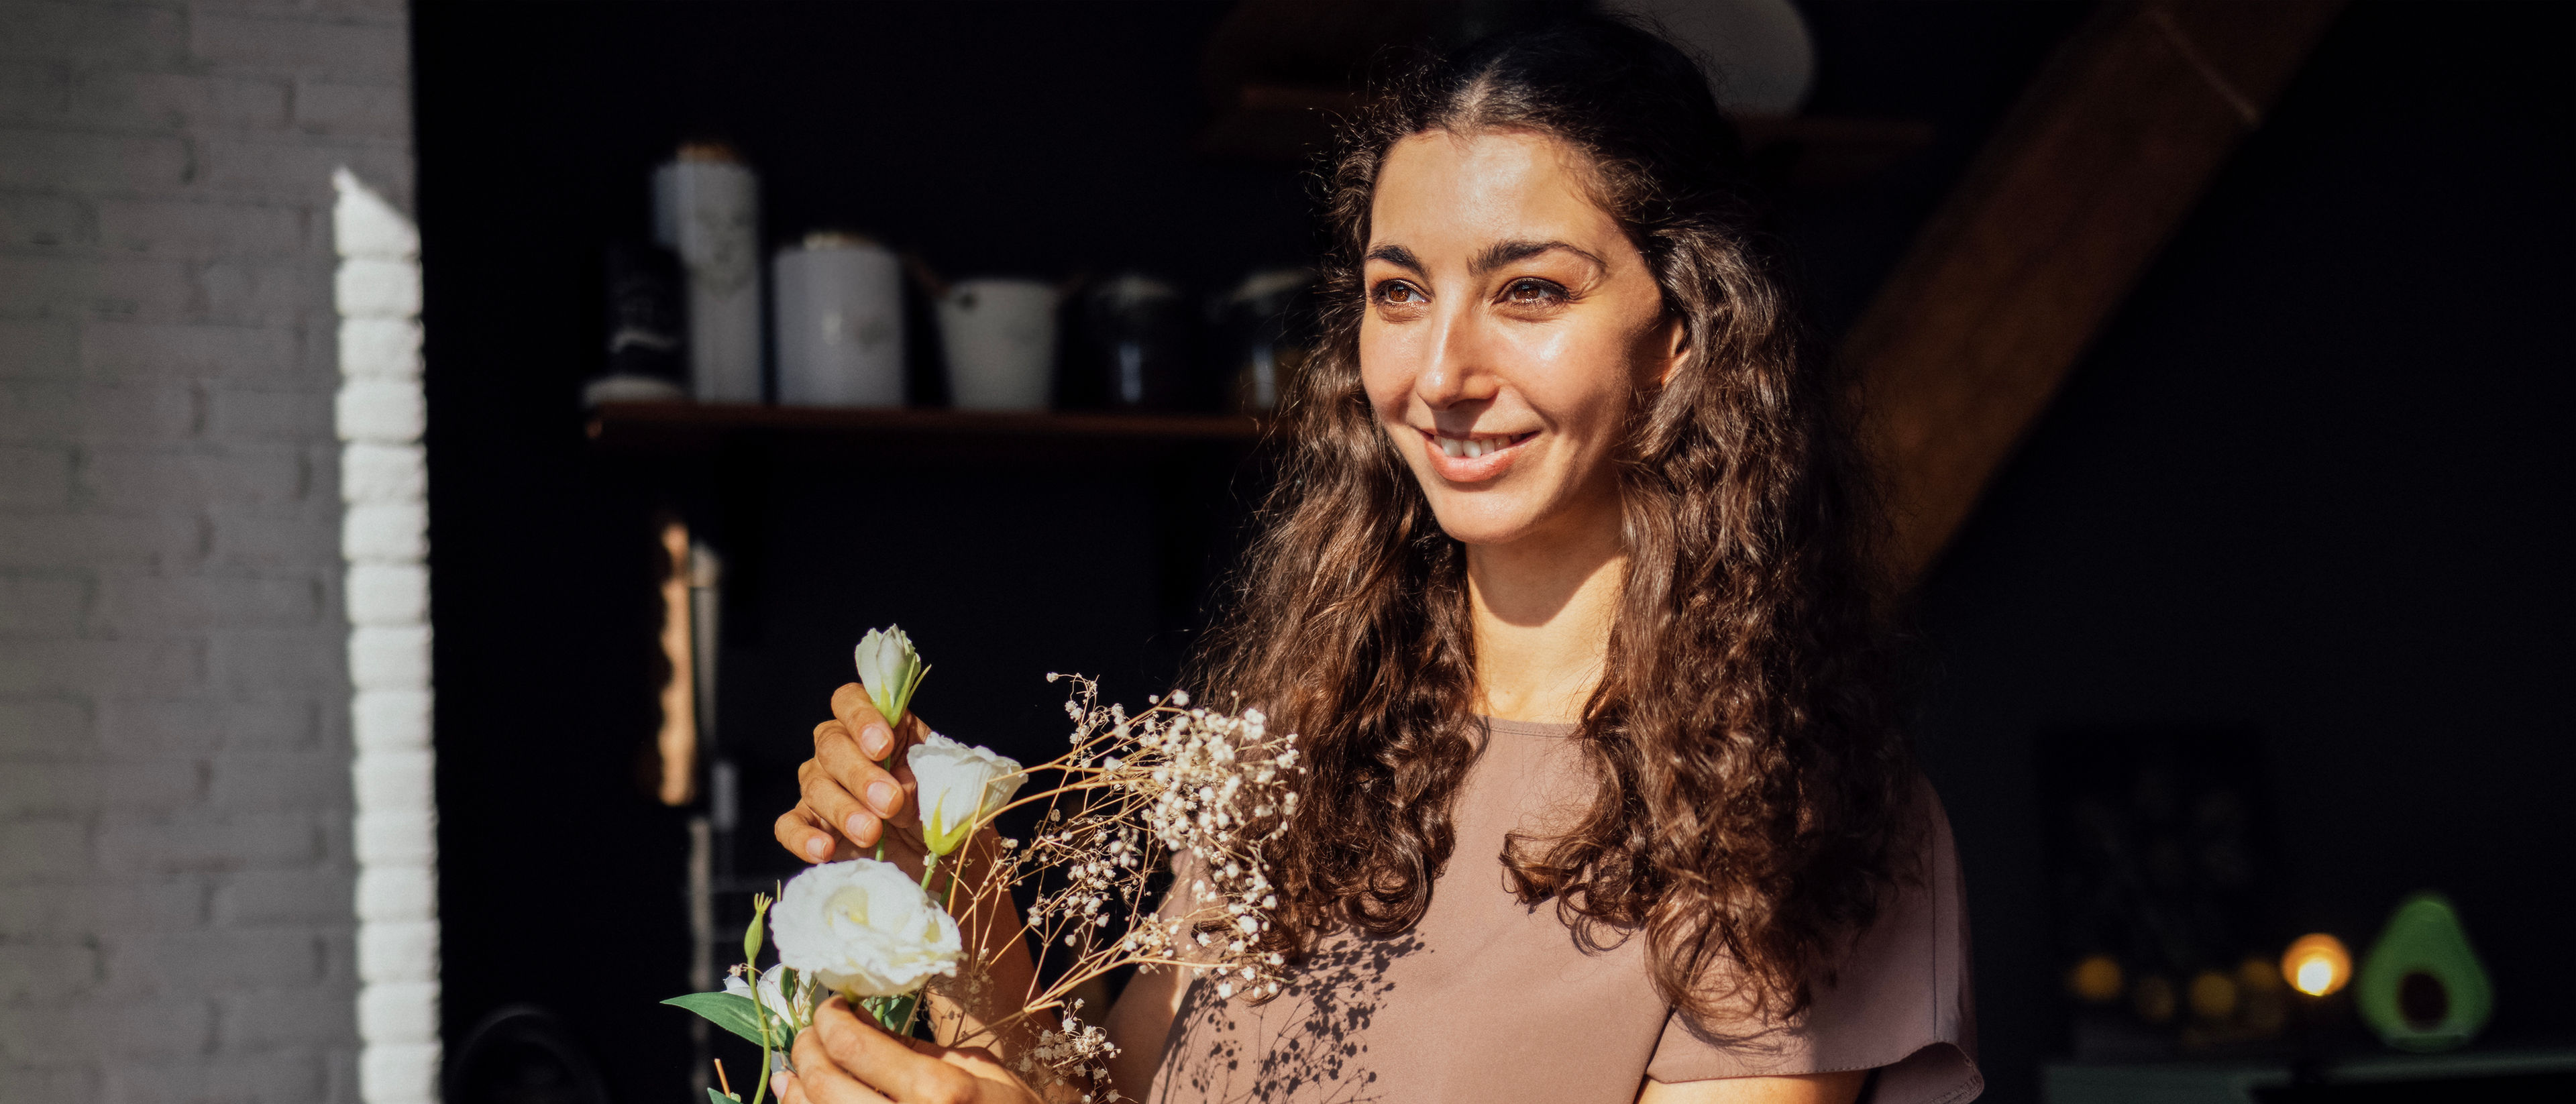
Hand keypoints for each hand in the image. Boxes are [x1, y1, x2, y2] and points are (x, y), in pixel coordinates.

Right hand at [776, 683, 928, 863]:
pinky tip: (823, 850)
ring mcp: (820, 785)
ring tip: (871, 833)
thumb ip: (921, 776)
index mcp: (875, 724)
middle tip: (889, 802)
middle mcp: (839, 747)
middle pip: (831, 746)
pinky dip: (803, 837)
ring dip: (844, 810)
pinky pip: (790, 825)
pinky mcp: (810, 823)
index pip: (851, 701)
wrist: (931, 846)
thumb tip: (894, 790)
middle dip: (861, 775)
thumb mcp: (940, 780)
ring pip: (815, 786)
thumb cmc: (936, 800)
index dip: (863, 719)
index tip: (884, 747)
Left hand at [777, 997, 1045, 1103]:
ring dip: (795, 1092)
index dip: (829, 1020)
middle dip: (806, 1050)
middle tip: (809, 1036)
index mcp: (939, 1092)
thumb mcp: (978, 1069)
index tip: (830, 1008)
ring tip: (795, 1074)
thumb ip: (916, 1048)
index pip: (853, 1047)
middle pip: (824, 1084)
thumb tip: (858, 1024)